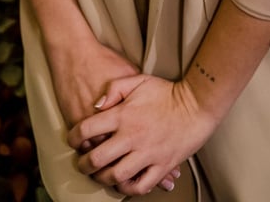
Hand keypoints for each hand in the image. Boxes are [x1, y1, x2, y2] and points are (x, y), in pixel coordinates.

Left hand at [48, 41, 180, 193]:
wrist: (196, 105)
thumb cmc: (167, 92)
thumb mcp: (138, 80)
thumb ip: (114, 89)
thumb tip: (95, 105)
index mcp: (123, 115)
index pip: (87, 129)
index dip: (73, 137)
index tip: (73, 140)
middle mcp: (132, 137)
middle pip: (97, 158)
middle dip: (84, 164)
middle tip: (82, 164)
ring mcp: (147, 154)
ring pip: (115, 176)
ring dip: (102, 178)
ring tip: (100, 175)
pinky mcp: (161, 166)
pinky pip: (140, 186)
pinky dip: (128, 189)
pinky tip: (123, 183)